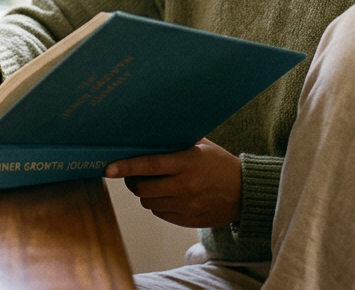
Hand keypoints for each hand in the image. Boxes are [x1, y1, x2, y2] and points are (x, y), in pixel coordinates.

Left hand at [104, 139, 241, 228]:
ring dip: (146, 194)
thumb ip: (176, 141)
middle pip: (143, 188)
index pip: (150, 165)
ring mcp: (187, 206)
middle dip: (134, 181)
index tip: (109, 168)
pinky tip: (169, 195)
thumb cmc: (219, 164)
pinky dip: (159, 204)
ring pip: (149, 203)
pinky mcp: (188, 221)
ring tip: (156, 184)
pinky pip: (160, 213)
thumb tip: (146, 133)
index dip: (127, 166)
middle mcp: (186, 186)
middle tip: (135, 175)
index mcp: (188, 163)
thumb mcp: (202, 146)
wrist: (245, 192)